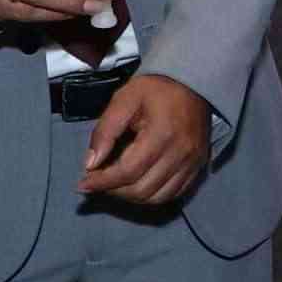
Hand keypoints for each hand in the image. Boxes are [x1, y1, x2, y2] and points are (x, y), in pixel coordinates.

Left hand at [81, 72, 214, 205]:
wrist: (192, 83)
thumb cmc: (155, 90)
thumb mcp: (123, 100)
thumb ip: (105, 131)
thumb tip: (91, 164)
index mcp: (162, 134)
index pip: (128, 171)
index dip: (102, 182)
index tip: (83, 184)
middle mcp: (181, 153)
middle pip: (142, 190)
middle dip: (114, 191)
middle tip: (97, 182)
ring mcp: (193, 162)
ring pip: (158, 198)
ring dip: (131, 197)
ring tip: (115, 185)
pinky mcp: (198, 167)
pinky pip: (174, 194)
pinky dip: (152, 196)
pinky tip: (137, 184)